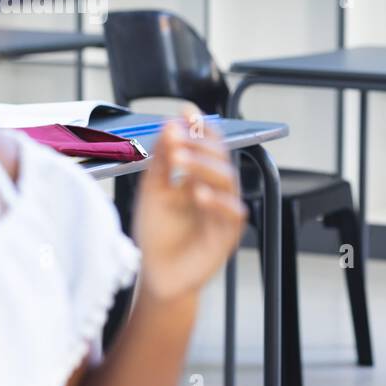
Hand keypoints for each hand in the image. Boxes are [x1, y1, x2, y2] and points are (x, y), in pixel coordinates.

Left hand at [133, 111, 247, 301]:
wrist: (157, 275)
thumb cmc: (157, 234)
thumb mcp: (153, 190)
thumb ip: (162, 160)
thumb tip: (170, 125)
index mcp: (198, 176)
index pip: (206, 145)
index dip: (199, 127)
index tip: (186, 111)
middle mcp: (214, 190)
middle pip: (219, 158)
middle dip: (199, 144)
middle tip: (177, 136)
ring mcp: (223, 212)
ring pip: (227, 180)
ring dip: (204, 166)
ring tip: (180, 159)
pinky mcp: (227, 234)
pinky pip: (232, 212)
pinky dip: (216, 201)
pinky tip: (197, 193)